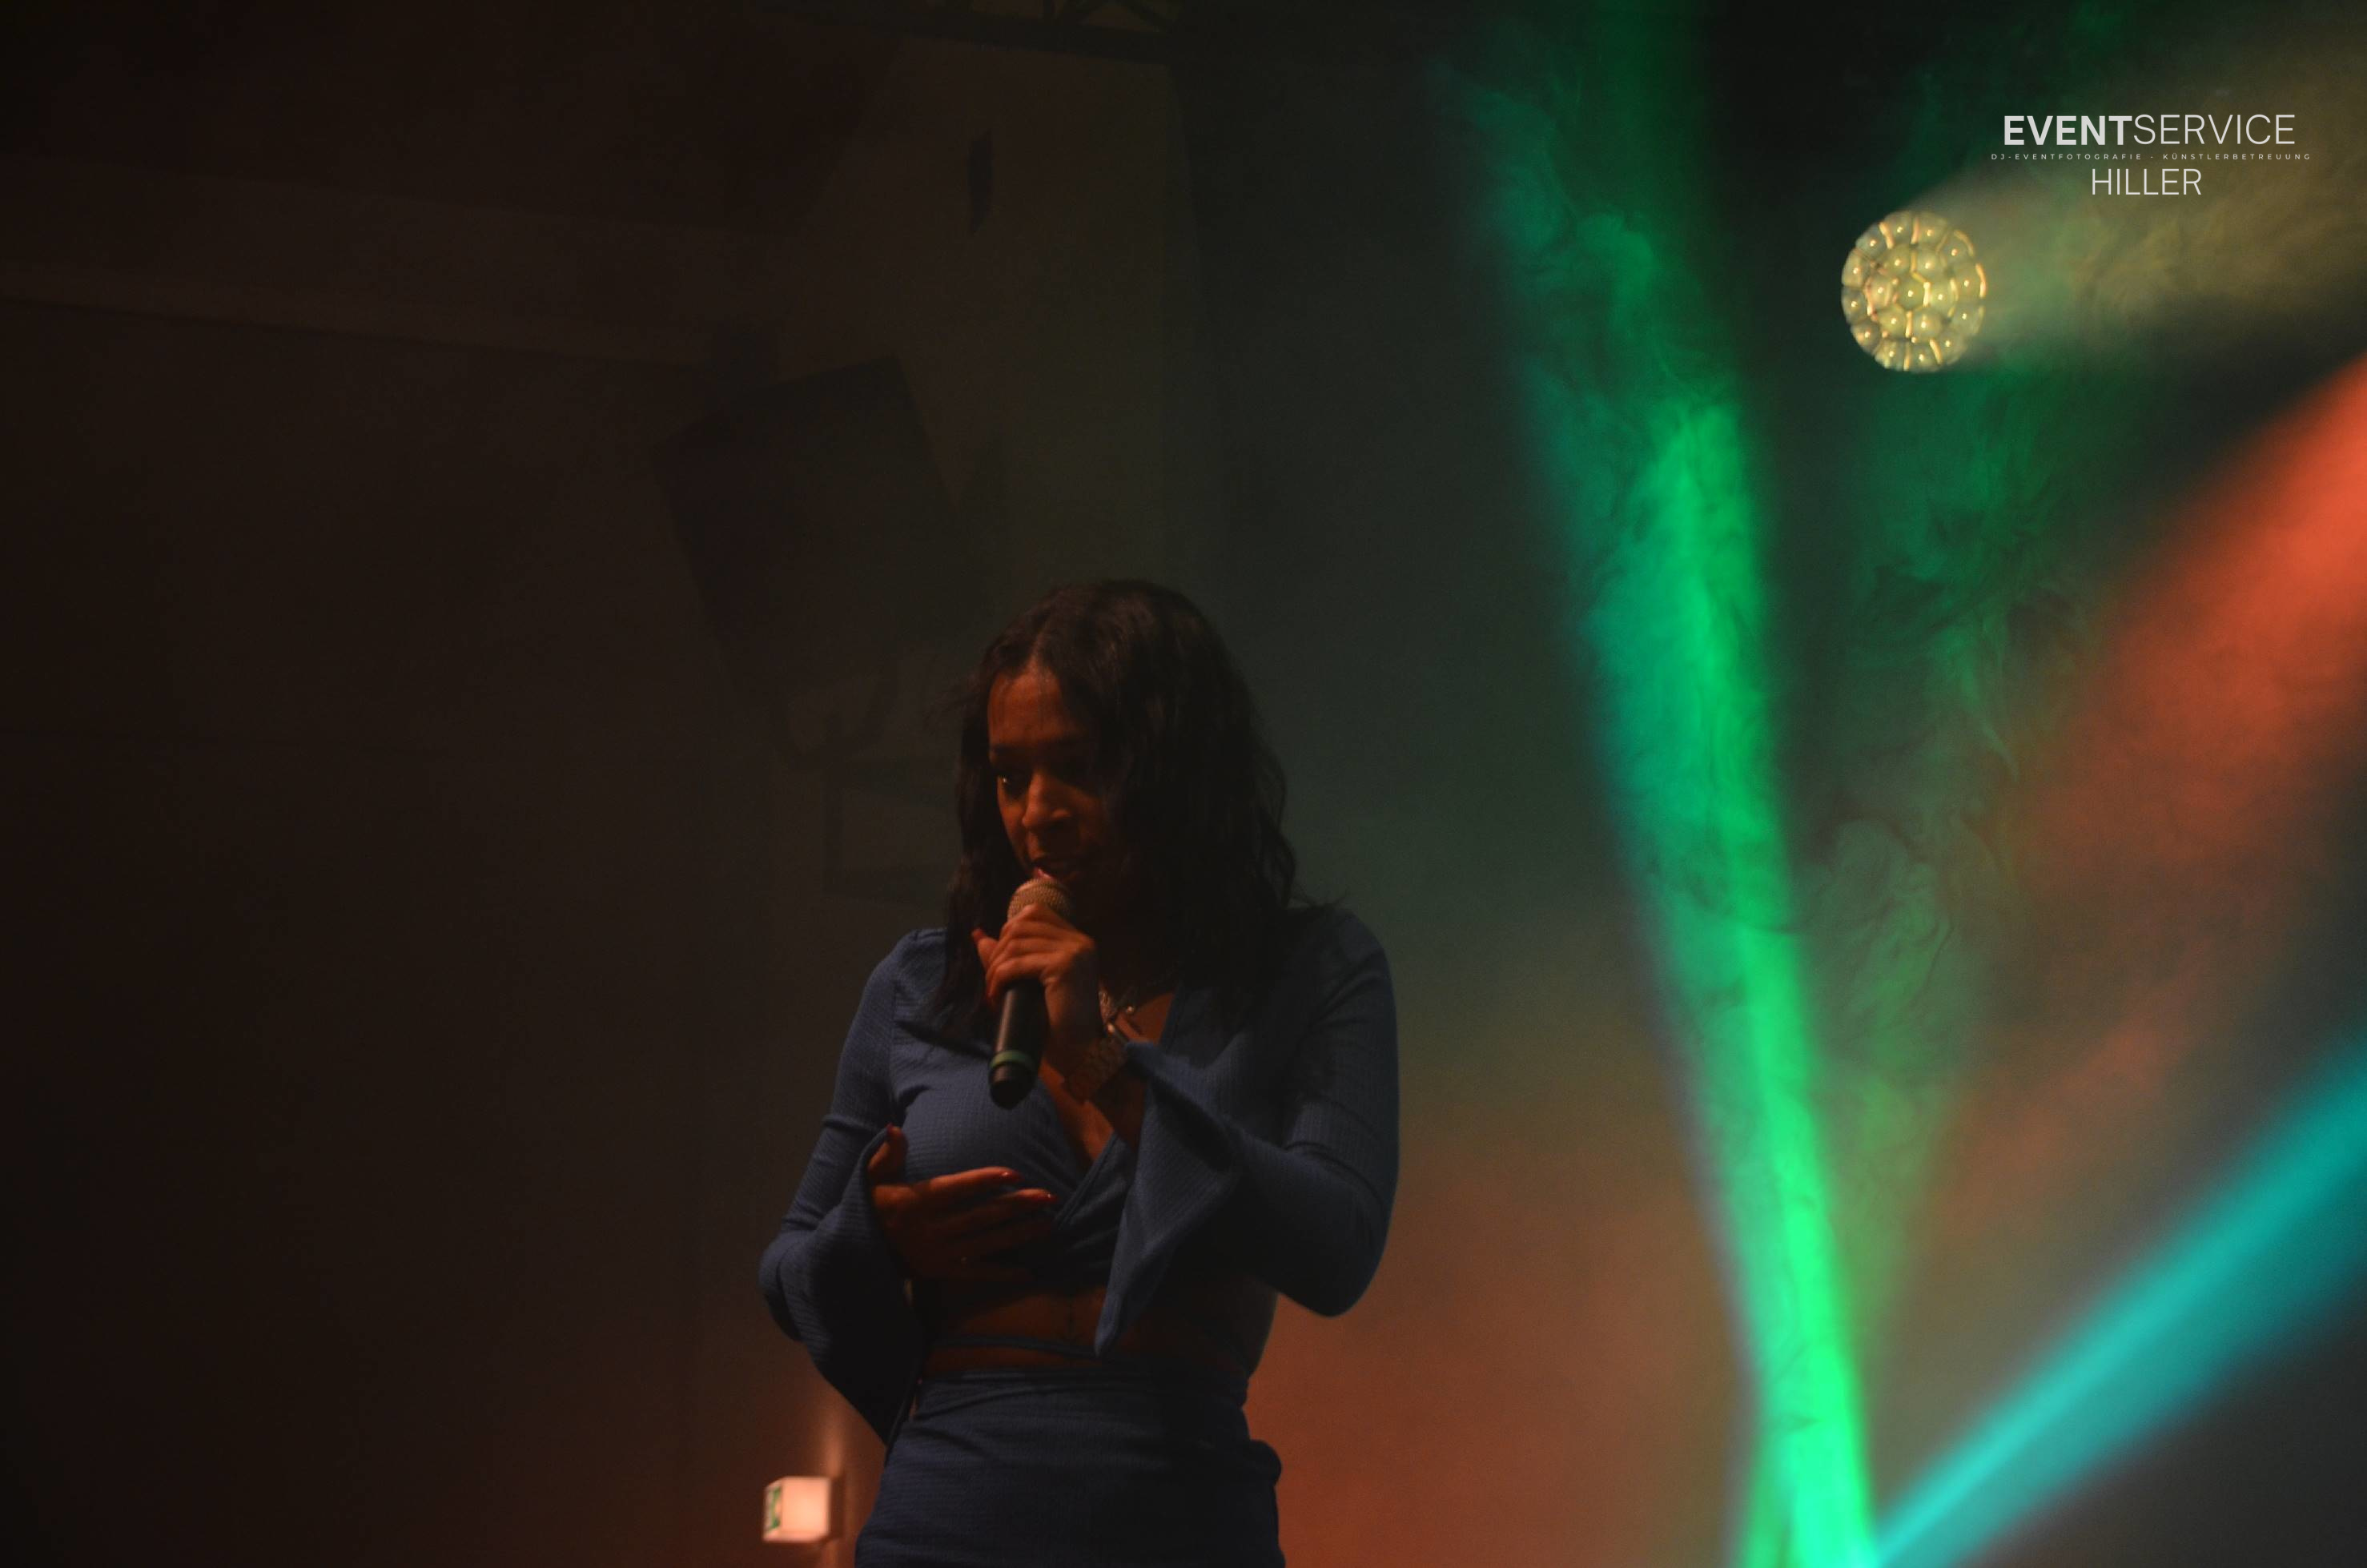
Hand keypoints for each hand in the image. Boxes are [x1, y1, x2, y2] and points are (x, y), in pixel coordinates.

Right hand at [864, 1125, 1058, 1281]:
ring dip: (1019, 1234)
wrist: (856, 1251)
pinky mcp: (941, 1273)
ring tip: (1048, 1224)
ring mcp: (937, 1254)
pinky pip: (976, 1273)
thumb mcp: (873, 1178)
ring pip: (985, 1243)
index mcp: (915, 1202)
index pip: (956, 1189)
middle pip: (981, 1216)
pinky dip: (1001, 1273)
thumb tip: (895, 1128)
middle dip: (1018, 1206)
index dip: (986, 1180)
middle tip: (1049, 1196)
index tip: (1016, 1173)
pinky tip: (1028, 1272)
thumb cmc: (874, 1205)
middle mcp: (929, 1230)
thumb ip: (888, 1154)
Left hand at [972, 900, 1103, 1076]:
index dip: (1008, 931)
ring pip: (1014, 945)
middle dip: (997, 952)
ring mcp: (1074, 952)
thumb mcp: (1030, 981)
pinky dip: (999, 979)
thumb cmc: (1055, 1021)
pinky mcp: (1064, 967)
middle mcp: (1079, 941)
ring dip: (995, 969)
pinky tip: (996, 997)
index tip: (1000, 961)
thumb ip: (1009, 955)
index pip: (1034, 913)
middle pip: (1020, 926)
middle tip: (992, 981)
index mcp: (1077, 941)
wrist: (1077, 1051)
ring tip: (993, 993)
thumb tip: (977, 934)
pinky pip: (1016, 964)